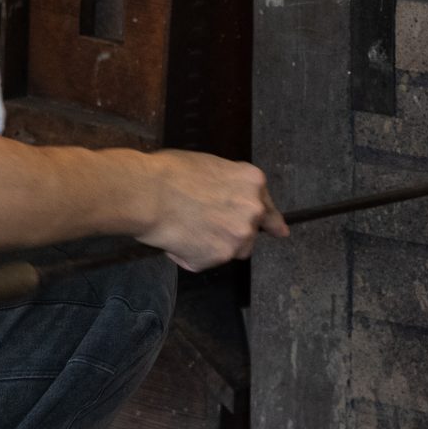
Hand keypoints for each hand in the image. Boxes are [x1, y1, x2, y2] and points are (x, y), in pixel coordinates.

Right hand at [138, 151, 287, 271]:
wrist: (149, 193)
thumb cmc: (170, 174)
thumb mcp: (211, 166)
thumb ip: (230, 186)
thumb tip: (230, 198)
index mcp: (253, 183)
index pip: (268, 208)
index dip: (271, 221)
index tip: (279, 230)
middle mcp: (253, 211)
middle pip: (250, 233)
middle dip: (232, 233)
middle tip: (208, 228)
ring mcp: (238, 236)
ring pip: (231, 251)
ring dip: (215, 247)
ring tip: (187, 229)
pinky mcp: (219, 257)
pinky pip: (206, 262)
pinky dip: (192, 256)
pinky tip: (177, 238)